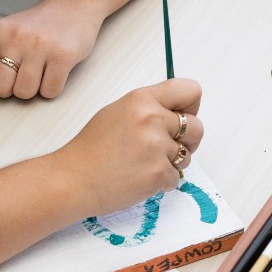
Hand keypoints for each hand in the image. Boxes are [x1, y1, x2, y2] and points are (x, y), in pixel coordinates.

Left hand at [0, 3, 103, 99]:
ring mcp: (40, 46)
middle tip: (19, 80)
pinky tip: (54, 73)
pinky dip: (51, 89)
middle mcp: (16, 37)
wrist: (74, 5)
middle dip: (9, 91)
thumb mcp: (8, 34)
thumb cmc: (39, 26)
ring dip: (33, 90)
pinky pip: (49, 91)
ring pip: (25, 92)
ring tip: (40, 73)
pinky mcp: (63, 55)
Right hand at [51, 79, 204, 215]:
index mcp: (142, 99)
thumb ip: (150, 108)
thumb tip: (179, 112)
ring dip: (171, 163)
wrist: (73, 179)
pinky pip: (176, 177)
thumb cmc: (92, 148)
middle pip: (197, 127)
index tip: (182, 117)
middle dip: (188, 141)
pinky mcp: (158, 173)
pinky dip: (161, 181)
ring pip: (187, 155)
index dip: (191, 107)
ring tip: (143, 163)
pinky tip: (138, 178)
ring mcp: (156, 147)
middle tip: (165, 148)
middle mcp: (152, 119)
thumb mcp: (119, 112)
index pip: (191, 90)